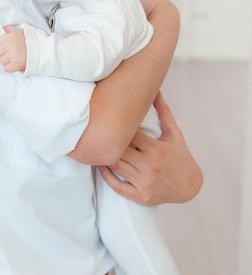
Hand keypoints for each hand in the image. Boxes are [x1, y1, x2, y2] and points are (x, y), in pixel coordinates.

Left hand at [0, 25, 26, 72]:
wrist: (40, 50)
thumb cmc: (29, 41)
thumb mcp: (19, 32)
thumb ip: (10, 29)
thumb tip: (4, 28)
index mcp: (8, 37)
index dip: (2, 46)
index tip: (8, 47)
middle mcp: (8, 46)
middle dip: (4, 54)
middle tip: (12, 54)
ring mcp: (11, 56)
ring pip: (2, 61)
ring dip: (7, 62)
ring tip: (15, 59)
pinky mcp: (15, 65)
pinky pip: (7, 69)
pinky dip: (10, 68)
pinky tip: (15, 65)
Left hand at [98, 91, 202, 205]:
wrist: (191, 186)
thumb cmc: (180, 156)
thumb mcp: (174, 133)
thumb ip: (163, 112)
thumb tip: (156, 90)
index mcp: (156, 149)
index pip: (129, 134)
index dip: (118, 126)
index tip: (109, 118)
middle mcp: (150, 166)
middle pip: (119, 150)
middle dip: (109, 140)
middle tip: (97, 131)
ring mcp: (145, 183)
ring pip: (115, 167)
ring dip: (104, 156)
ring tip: (97, 146)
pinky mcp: (141, 197)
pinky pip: (117, 187)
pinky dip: (106, 176)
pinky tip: (102, 166)